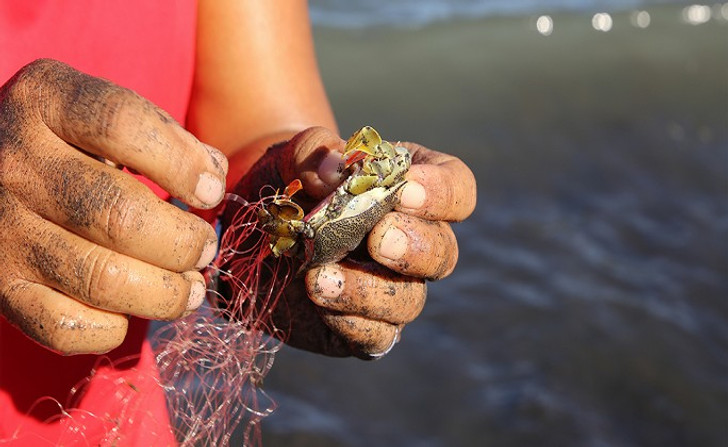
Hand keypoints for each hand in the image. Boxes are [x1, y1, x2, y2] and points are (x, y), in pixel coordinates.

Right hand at [0, 59, 227, 354]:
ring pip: (99, 277)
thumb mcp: (109, 119)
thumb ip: (166, 137)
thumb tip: (214, 178)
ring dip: (164, 293)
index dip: (181, 163)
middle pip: (117, 214)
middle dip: (182, 242)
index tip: (211, 192)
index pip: (120, 123)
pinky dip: (113, 328)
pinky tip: (132, 311)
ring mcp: (0, 229)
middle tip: (204, 249)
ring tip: (190, 289)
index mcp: (46, 100)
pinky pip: (64, 327)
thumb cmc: (76, 147)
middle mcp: (14, 162)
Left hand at [220, 127, 475, 358]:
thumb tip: (333, 169)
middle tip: (377, 239)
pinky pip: (376, 336)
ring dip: (369, 291)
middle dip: (414, 247)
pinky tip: (319, 301)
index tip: (406, 188)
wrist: (256, 227)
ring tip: (319, 277)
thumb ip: (313, 153)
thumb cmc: (289, 182)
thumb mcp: (293, 156)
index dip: (441, 192)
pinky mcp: (363, 325)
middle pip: (442, 251)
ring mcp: (392, 287)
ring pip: (409, 300)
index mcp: (413, 187)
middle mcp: (414, 240)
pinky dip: (351, 322)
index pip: (456, 188)